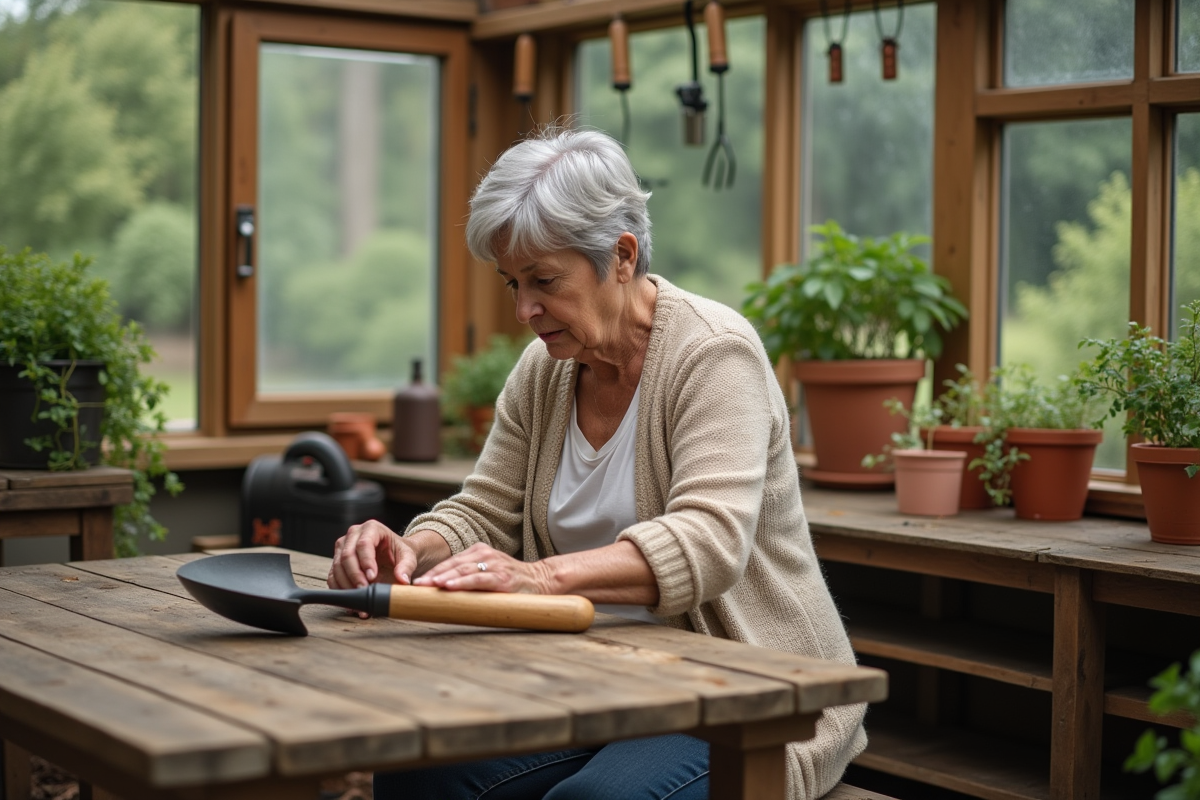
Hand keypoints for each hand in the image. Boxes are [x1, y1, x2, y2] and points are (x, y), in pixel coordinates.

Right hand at [328, 519, 417, 589]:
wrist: (393, 556)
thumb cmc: (399, 553)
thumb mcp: (408, 557)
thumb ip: (406, 567)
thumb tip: (403, 580)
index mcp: (371, 528)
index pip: (363, 544)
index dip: (366, 562)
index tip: (372, 577)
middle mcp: (353, 534)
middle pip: (347, 555)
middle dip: (355, 575)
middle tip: (364, 590)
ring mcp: (342, 547)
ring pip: (337, 567)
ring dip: (346, 585)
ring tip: (359, 598)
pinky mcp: (337, 561)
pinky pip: (333, 576)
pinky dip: (340, 590)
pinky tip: (351, 601)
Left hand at [413, 542, 553, 593]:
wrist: (541, 580)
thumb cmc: (512, 581)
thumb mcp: (489, 574)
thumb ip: (471, 578)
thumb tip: (445, 594)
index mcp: (479, 552)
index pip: (451, 562)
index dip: (433, 572)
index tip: (416, 582)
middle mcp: (485, 555)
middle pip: (453, 565)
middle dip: (433, 576)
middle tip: (415, 586)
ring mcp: (494, 565)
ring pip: (463, 570)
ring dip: (443, 578)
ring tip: (428, 585)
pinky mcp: (502, 578)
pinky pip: (478, 580)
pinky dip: (462, 583)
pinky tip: (449, 587)